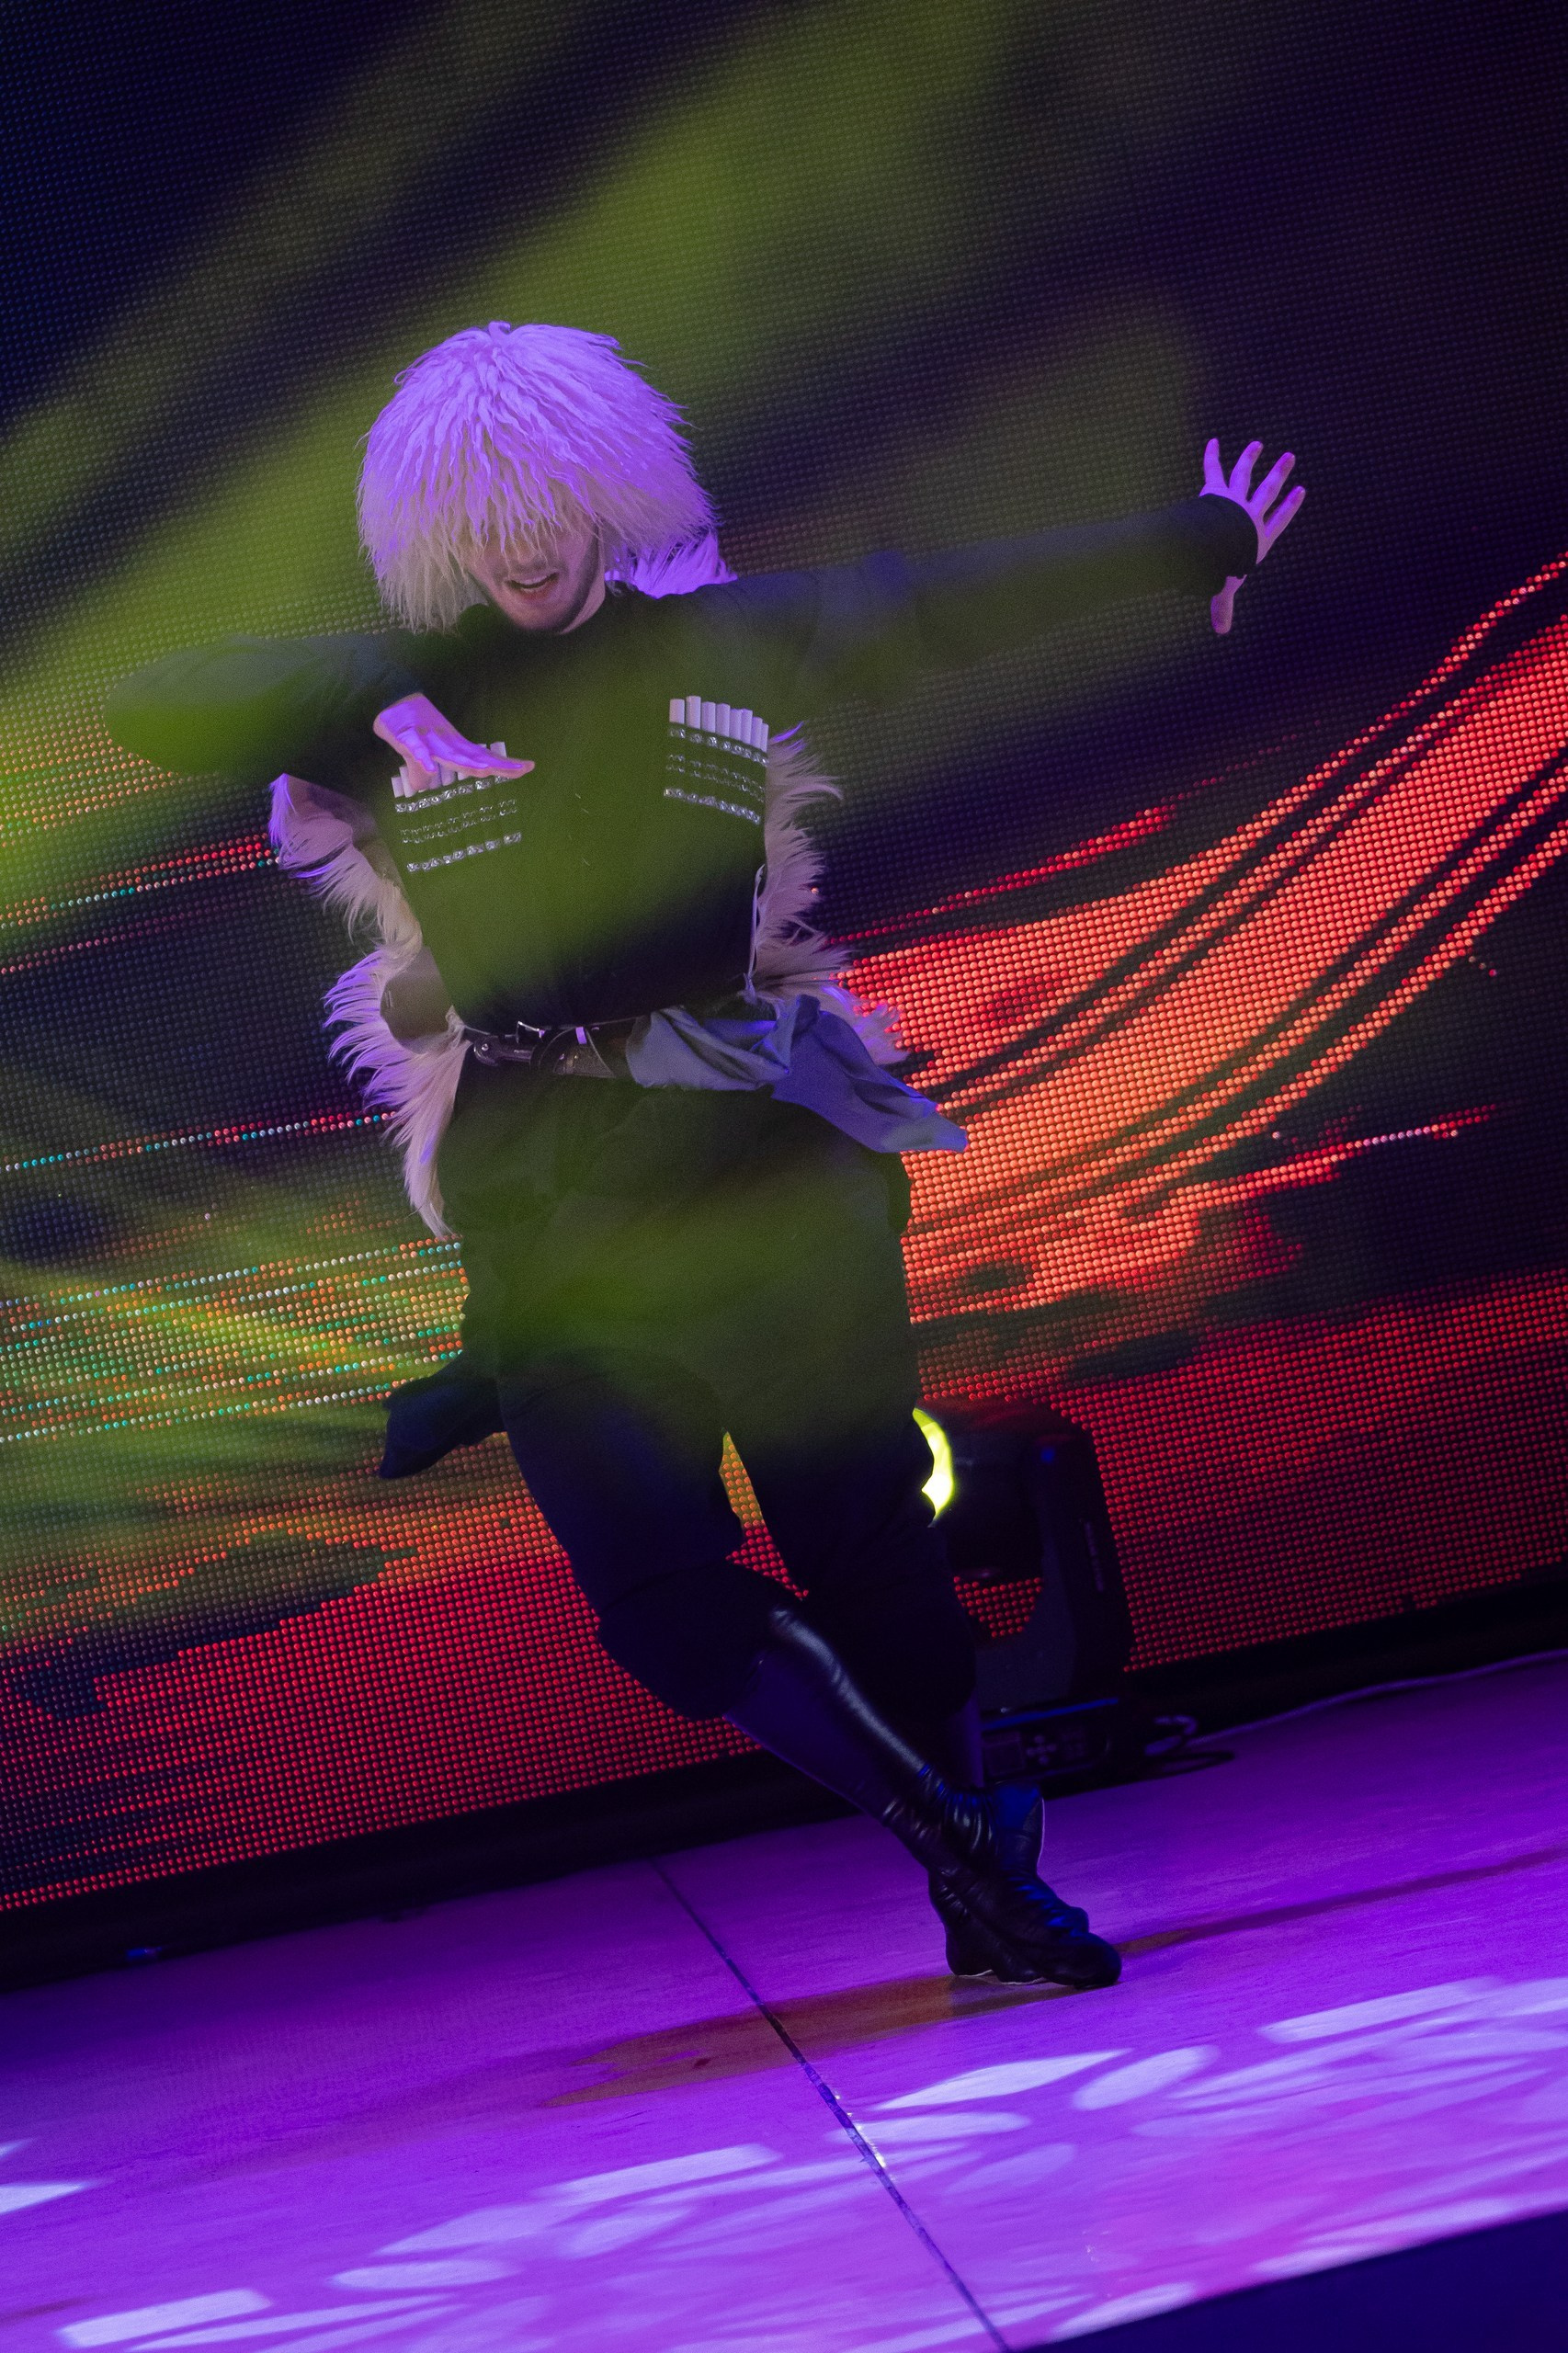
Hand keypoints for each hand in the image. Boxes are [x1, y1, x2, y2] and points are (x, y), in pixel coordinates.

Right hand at [373, 693, 533, 791]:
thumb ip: (419, 770)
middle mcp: (446, 744)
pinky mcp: (408, 737)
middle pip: (476, 758)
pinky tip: (431, 768)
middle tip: (524, 768)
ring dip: (469, 763)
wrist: (389, 697)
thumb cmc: (406, 725)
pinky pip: (416, 751)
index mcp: (453, 748)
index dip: (504, 765)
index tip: (528, 768)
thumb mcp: (413, 753)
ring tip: (487, 771)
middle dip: (499, 765)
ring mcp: (429, 741)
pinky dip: (423, 759)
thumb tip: (421, 786)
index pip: (483, 759)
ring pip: (451, 755)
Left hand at [1201, 438, 1304, 635]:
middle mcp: (1250, 514)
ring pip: (1245, 475)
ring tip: (1257, 445)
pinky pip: (1213, 470)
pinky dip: (1211, 456)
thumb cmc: (1224, 568)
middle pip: (1268, 491)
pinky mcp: (1216, 491)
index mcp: (1258, 537)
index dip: (1290, 506)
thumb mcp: (1225, 589)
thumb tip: (1221, 632)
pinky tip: (1212, 441)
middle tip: (1289, 457)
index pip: (1279, 520)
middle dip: (1279, 474)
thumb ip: (1222, 608)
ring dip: (1251, 458)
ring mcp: (1235, 500)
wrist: (1215, 545)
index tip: (1300, 491)